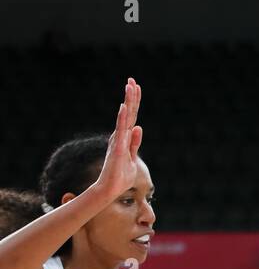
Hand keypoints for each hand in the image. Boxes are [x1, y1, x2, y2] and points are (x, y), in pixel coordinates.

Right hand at [93, 78, 142, 201]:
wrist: (110, 189)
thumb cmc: (120, 176)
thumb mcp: (132, 158)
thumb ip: (135, 143)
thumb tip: (139, 128)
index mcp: (124, 138)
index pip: (131, 117)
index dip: (134, 102)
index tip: (135, 86)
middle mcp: (120, 136)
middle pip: (128, 113)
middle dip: (131, 96)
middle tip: (132, 79)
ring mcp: (118, 141)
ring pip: (124, 118)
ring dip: (128, 102)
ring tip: (129, 86)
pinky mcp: (117, 149)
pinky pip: (120, 131)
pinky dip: (122, 119)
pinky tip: (124, 107)